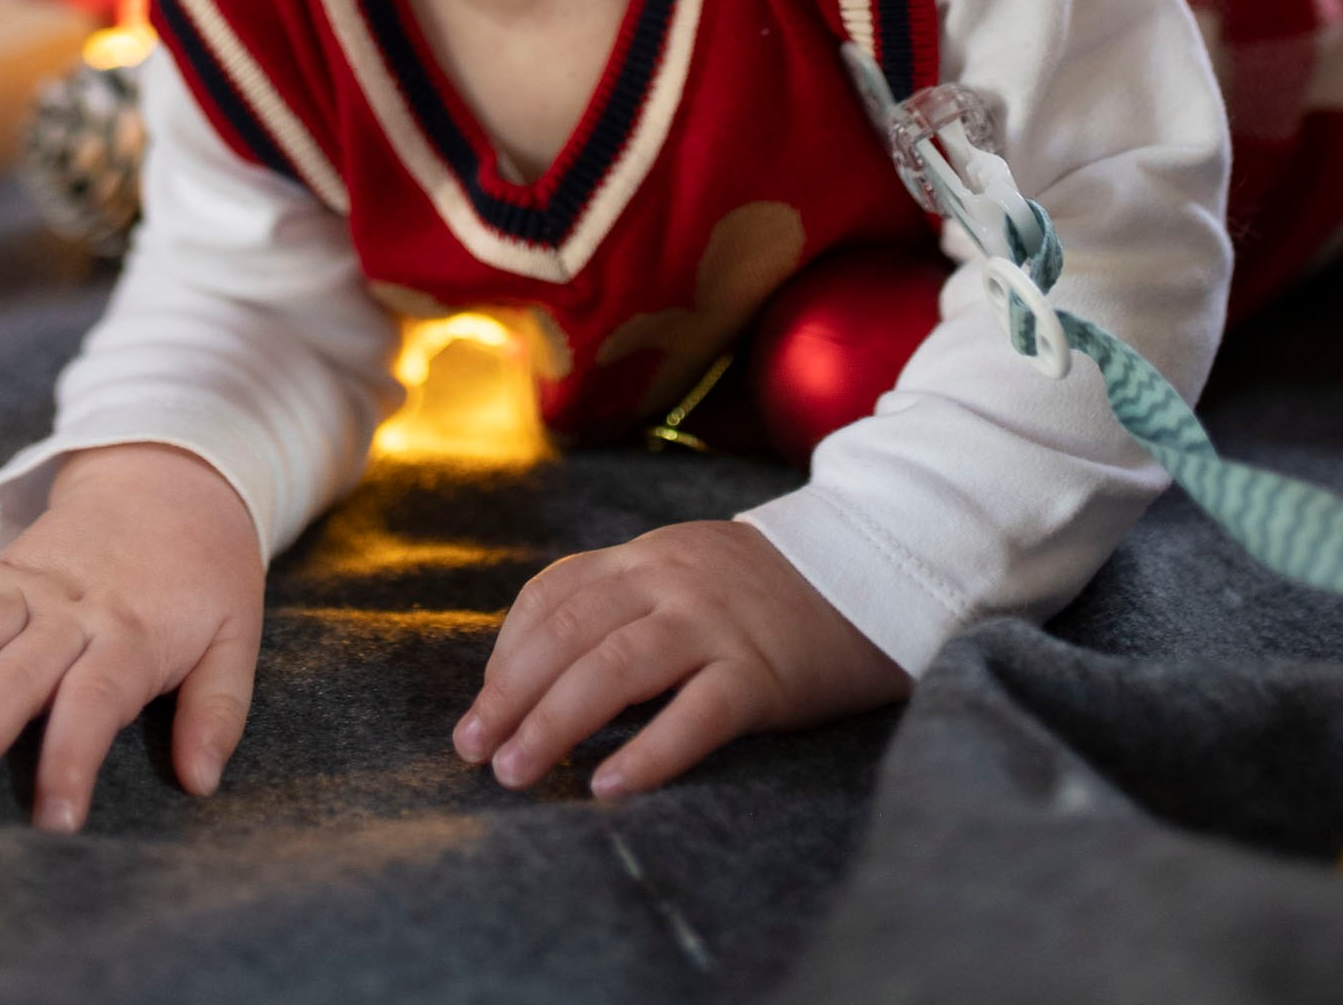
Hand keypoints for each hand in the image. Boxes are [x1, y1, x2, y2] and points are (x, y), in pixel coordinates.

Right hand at [0, 443, 263, 832]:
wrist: (174, 475)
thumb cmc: (205, 573)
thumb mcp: (237, 632)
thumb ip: (219, 707)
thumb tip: (202, 781)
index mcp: (130, 630)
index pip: (96, 699)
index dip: (73, 757)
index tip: (53, 821)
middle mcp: (67, 609)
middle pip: (14, 673)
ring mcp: (23, 588)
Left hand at [453, 519, 905, 798]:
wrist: (866, 572)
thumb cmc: (760, 591)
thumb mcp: (681, 573)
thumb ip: (620, 603)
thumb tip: (540, 675)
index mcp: (644, 558)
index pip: (552, 595)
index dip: (506, 654)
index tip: (479, 710)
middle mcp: (670, 580)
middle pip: (570, 632)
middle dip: (512, 695)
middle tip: (476, 751)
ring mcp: (715, 622)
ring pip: (617, 666)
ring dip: (556, 721)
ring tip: (518, 771)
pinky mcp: (759, 670)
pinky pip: (696, 712)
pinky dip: (648, 750)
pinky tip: (610, 785)